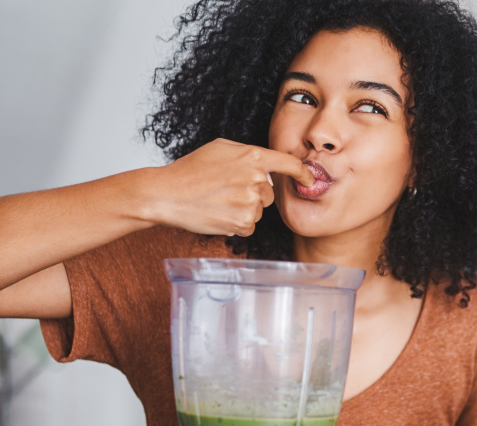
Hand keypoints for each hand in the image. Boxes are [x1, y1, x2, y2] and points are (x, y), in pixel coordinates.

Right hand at [140, 138, 312, 236]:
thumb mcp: (221, 148)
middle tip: (226, 190)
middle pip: (270, 194)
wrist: (167, 194)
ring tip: (218, 201)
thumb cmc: (191, 169)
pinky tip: (218, 214)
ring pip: (259, 210)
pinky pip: (249, 226)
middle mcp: (256, 179)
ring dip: (243, 209)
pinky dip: (236, 223)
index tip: (309, 179)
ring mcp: (250, 202)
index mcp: (252, 157)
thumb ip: (248, 154)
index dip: (302, 173)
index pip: (289, 164)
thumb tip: (267, 166)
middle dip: (254, 194)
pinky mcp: (242, 222)